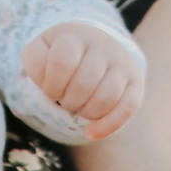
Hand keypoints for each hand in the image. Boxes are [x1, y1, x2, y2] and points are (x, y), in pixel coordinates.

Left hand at [23, 22, 144, 140]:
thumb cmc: (62, 53)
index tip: (49, 91)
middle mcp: (103, 46)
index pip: (63, 62)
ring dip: (86, 112)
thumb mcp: (42, 49)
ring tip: (78, 109)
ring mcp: (122, 64)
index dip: (52, 85)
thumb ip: (35, 61)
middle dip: (68, 101)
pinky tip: (91, 133)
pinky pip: (127, 108)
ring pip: (106, 97)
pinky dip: (107, 126)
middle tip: (65, 100)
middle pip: (84, 84)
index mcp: (75, 36)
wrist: (95, 43)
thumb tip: (47, 83)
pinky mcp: (135, 82)